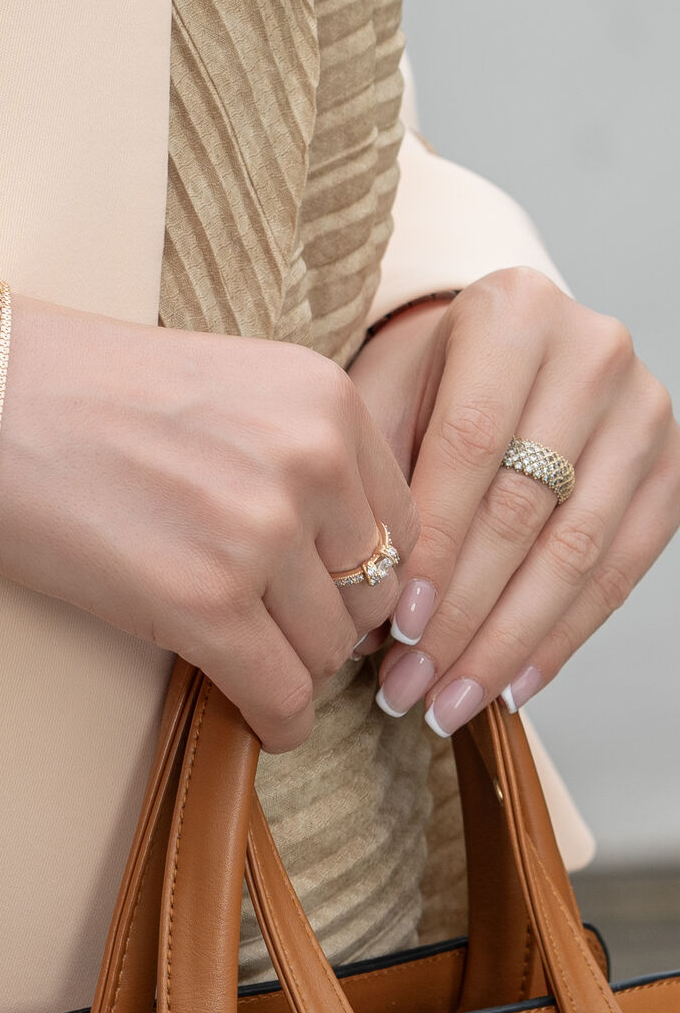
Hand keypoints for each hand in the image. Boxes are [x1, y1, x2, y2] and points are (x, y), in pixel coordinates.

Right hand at [0, 275, 418, 749]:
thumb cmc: (80, 389)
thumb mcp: (227, 384)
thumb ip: (304, 453)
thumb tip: (370, 567)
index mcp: (323, 394)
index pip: (399, 522)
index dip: (352, 562)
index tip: (310, 581)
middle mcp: (309, 458)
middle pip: (372, 593)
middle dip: (323, 615)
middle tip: (260, 613)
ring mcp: (259, 533)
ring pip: (327, 653)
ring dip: (285, 661)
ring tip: (227, 639)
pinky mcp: (204, 605)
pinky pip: (282, 700)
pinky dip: (271, 718)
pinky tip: (245, 704)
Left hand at [347, 268, 679, 734]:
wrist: (509, 340)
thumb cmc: (432, 368)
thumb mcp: (387, 380)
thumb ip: (377, 467)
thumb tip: (364, 594)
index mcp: (514, 313)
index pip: (472, 446)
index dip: (435, 543)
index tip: (393, 623)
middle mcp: (594, 354)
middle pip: (526, 507)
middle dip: (463, 611)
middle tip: (412, 682)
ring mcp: (646, 414)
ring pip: (577, 552)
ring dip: (510, 641)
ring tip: (452, 700)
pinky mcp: (673, 472)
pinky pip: (622, 572)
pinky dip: (563, 636)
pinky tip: (514, 682)